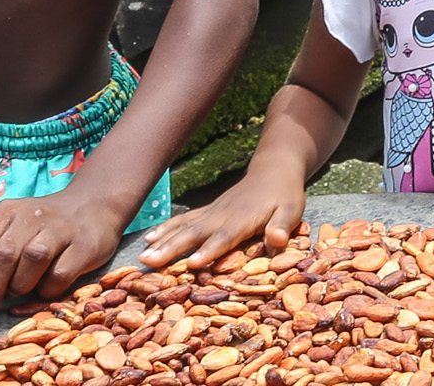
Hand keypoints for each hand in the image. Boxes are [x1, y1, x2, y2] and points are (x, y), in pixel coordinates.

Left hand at [0, 185, 124, 315]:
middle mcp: (31, 215)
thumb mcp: (13, 228)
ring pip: (33, 258)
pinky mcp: (84, 244)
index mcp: (6, 212)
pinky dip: (48, 288)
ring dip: (20, 284)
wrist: (94, 204)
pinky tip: (46, 289)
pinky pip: (60, 273)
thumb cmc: (44, 226)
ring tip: (19, 292)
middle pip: (2, 255)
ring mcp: (60, 228)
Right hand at [138, 161, 305, 270]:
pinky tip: (149, 238)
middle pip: (194, 234)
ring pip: (183, 228)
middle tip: (149, 263)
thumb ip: (282, 225)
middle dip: (171, 249)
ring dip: (162, 242)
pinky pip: (183, 220)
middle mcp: (222, 216)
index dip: (209, 251)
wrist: (273, 169)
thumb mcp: (291, 210)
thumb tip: (278, 239)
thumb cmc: (284, 195)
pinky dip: (166, 228)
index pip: (224, 238)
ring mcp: (212, 212)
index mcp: (242, 220)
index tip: (191, 264)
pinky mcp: (207, 211)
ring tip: (142, 256)